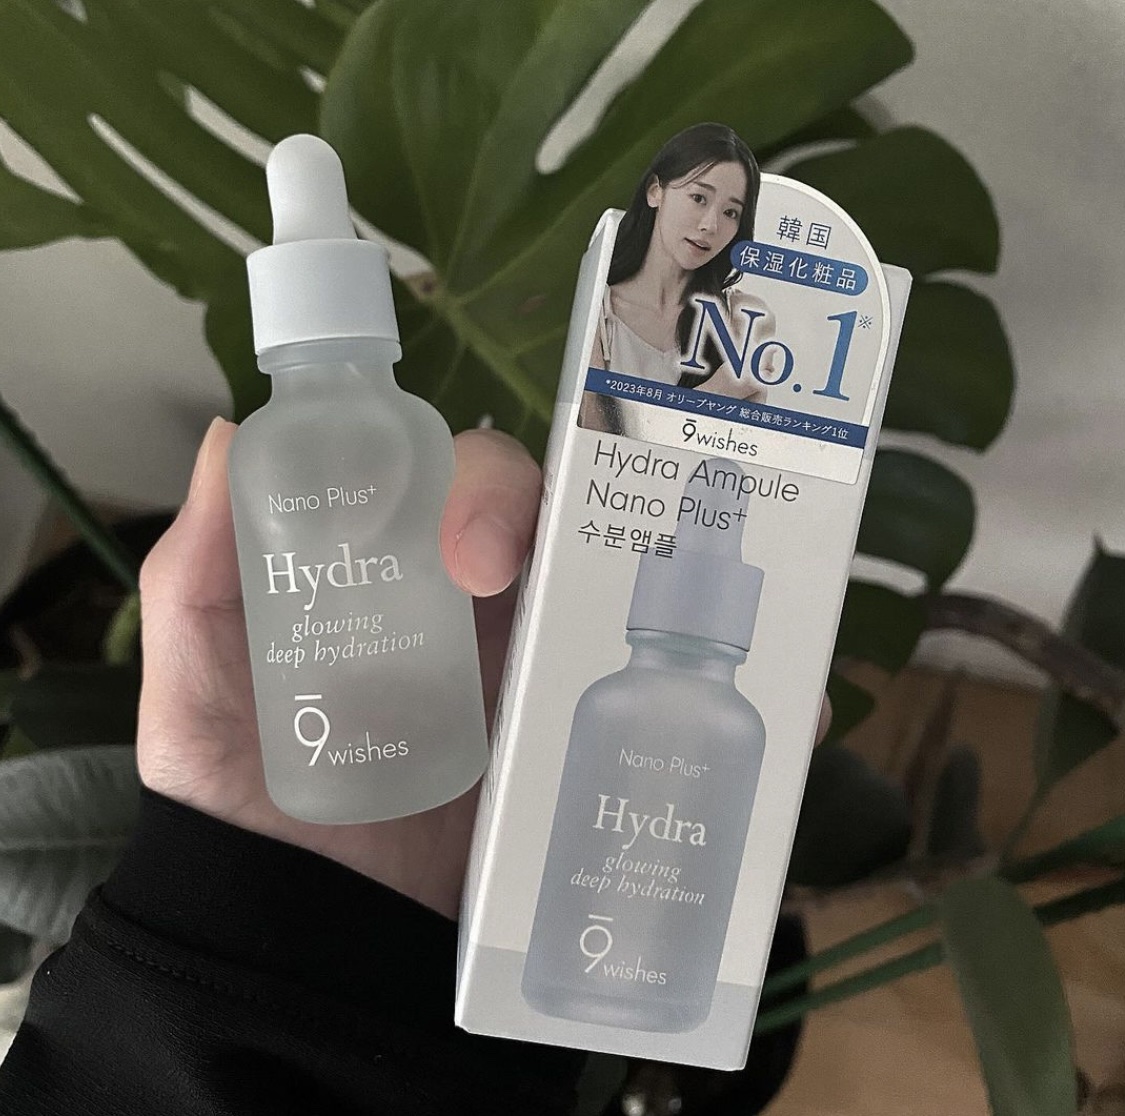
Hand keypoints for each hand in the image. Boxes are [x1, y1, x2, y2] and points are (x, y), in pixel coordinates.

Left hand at [138, 418, 830, 922]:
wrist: (314, 944)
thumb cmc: (247, 805)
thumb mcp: (200, 687)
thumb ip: (201, 572)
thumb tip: (227, 435)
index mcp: (403, 572)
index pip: (464, 483)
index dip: (481, 486)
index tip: (473, 557)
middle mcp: (481, 606)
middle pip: (557, 520)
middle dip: (581, 521)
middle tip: (554, 585)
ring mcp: (536, 671)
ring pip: (620, 591)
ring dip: (677, 590)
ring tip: (716, 620)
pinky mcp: (575, 737)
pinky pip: (652, 689)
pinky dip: (706, 686)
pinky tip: (764, 707)